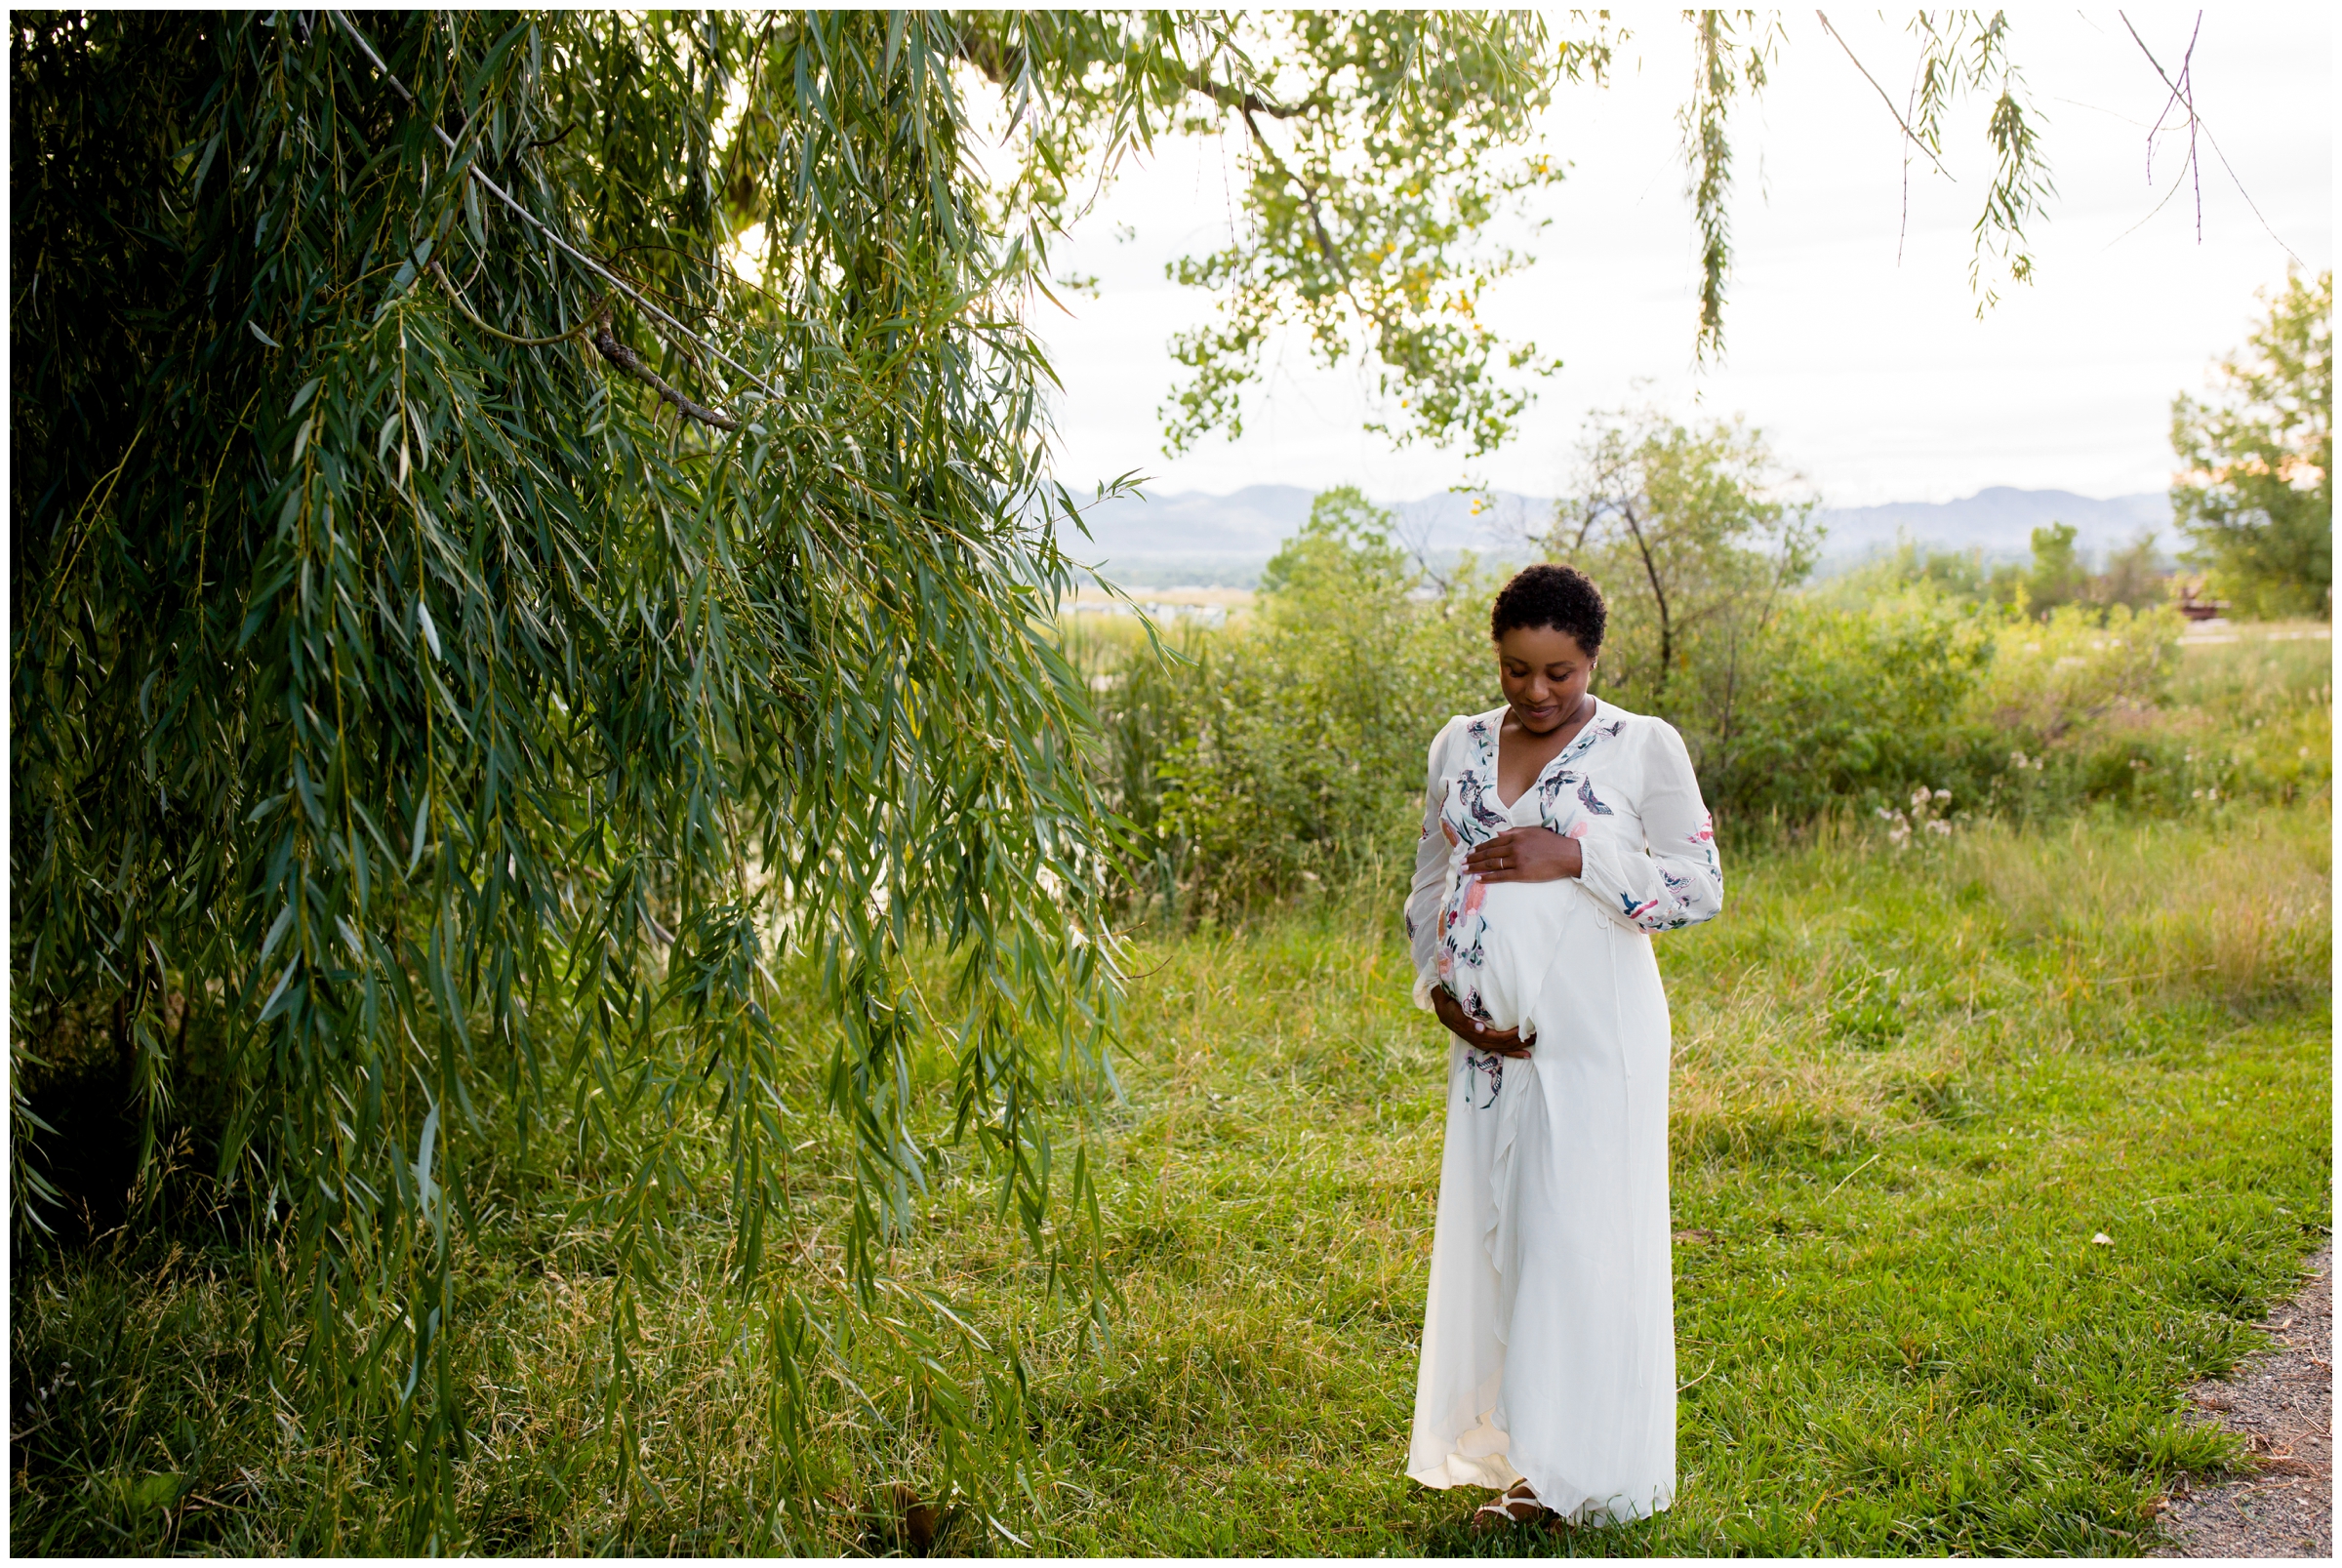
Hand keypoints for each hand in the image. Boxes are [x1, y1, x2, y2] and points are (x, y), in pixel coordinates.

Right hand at [1431, 985, 1533, 1057]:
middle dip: (1521, 1041)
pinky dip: (1514, 1053)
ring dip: (1520, 1046)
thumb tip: (1481, 1029)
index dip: (1512, 1036)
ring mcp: (1483, 1042)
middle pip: (1504, 1045)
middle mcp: (1480, 1041)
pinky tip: (1526, 1054)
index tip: (1525, 1029)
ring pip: (1505, 1048)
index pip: (1497, 1038)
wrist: (1442, 1007)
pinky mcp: (1485, 1041)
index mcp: (1474, 1034)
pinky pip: (1501, 1050)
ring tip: (1536, 1042)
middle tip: (1537, 1034)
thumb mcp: (1452, 1011)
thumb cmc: (1448, 1006)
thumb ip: (1465, 1021)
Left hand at [1462, 825, 1581, 883]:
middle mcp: (1514, 847)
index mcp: (1516, 836)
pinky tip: (1479, 879)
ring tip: (1465, 870)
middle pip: (1489, 853)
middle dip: (1473, 858)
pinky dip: (1488, 877)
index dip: (1480, 848)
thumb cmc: (1552, 842)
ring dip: (1476, 867)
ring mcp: (1517, 861)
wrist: (1567, 855)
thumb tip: (1498, 833)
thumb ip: (1514, 831)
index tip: (1470, 851)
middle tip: (1462, 862)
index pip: (1493, 842)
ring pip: (1492, 864)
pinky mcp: (1522, 874)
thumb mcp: (1533, 831)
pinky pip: (1501, 876)